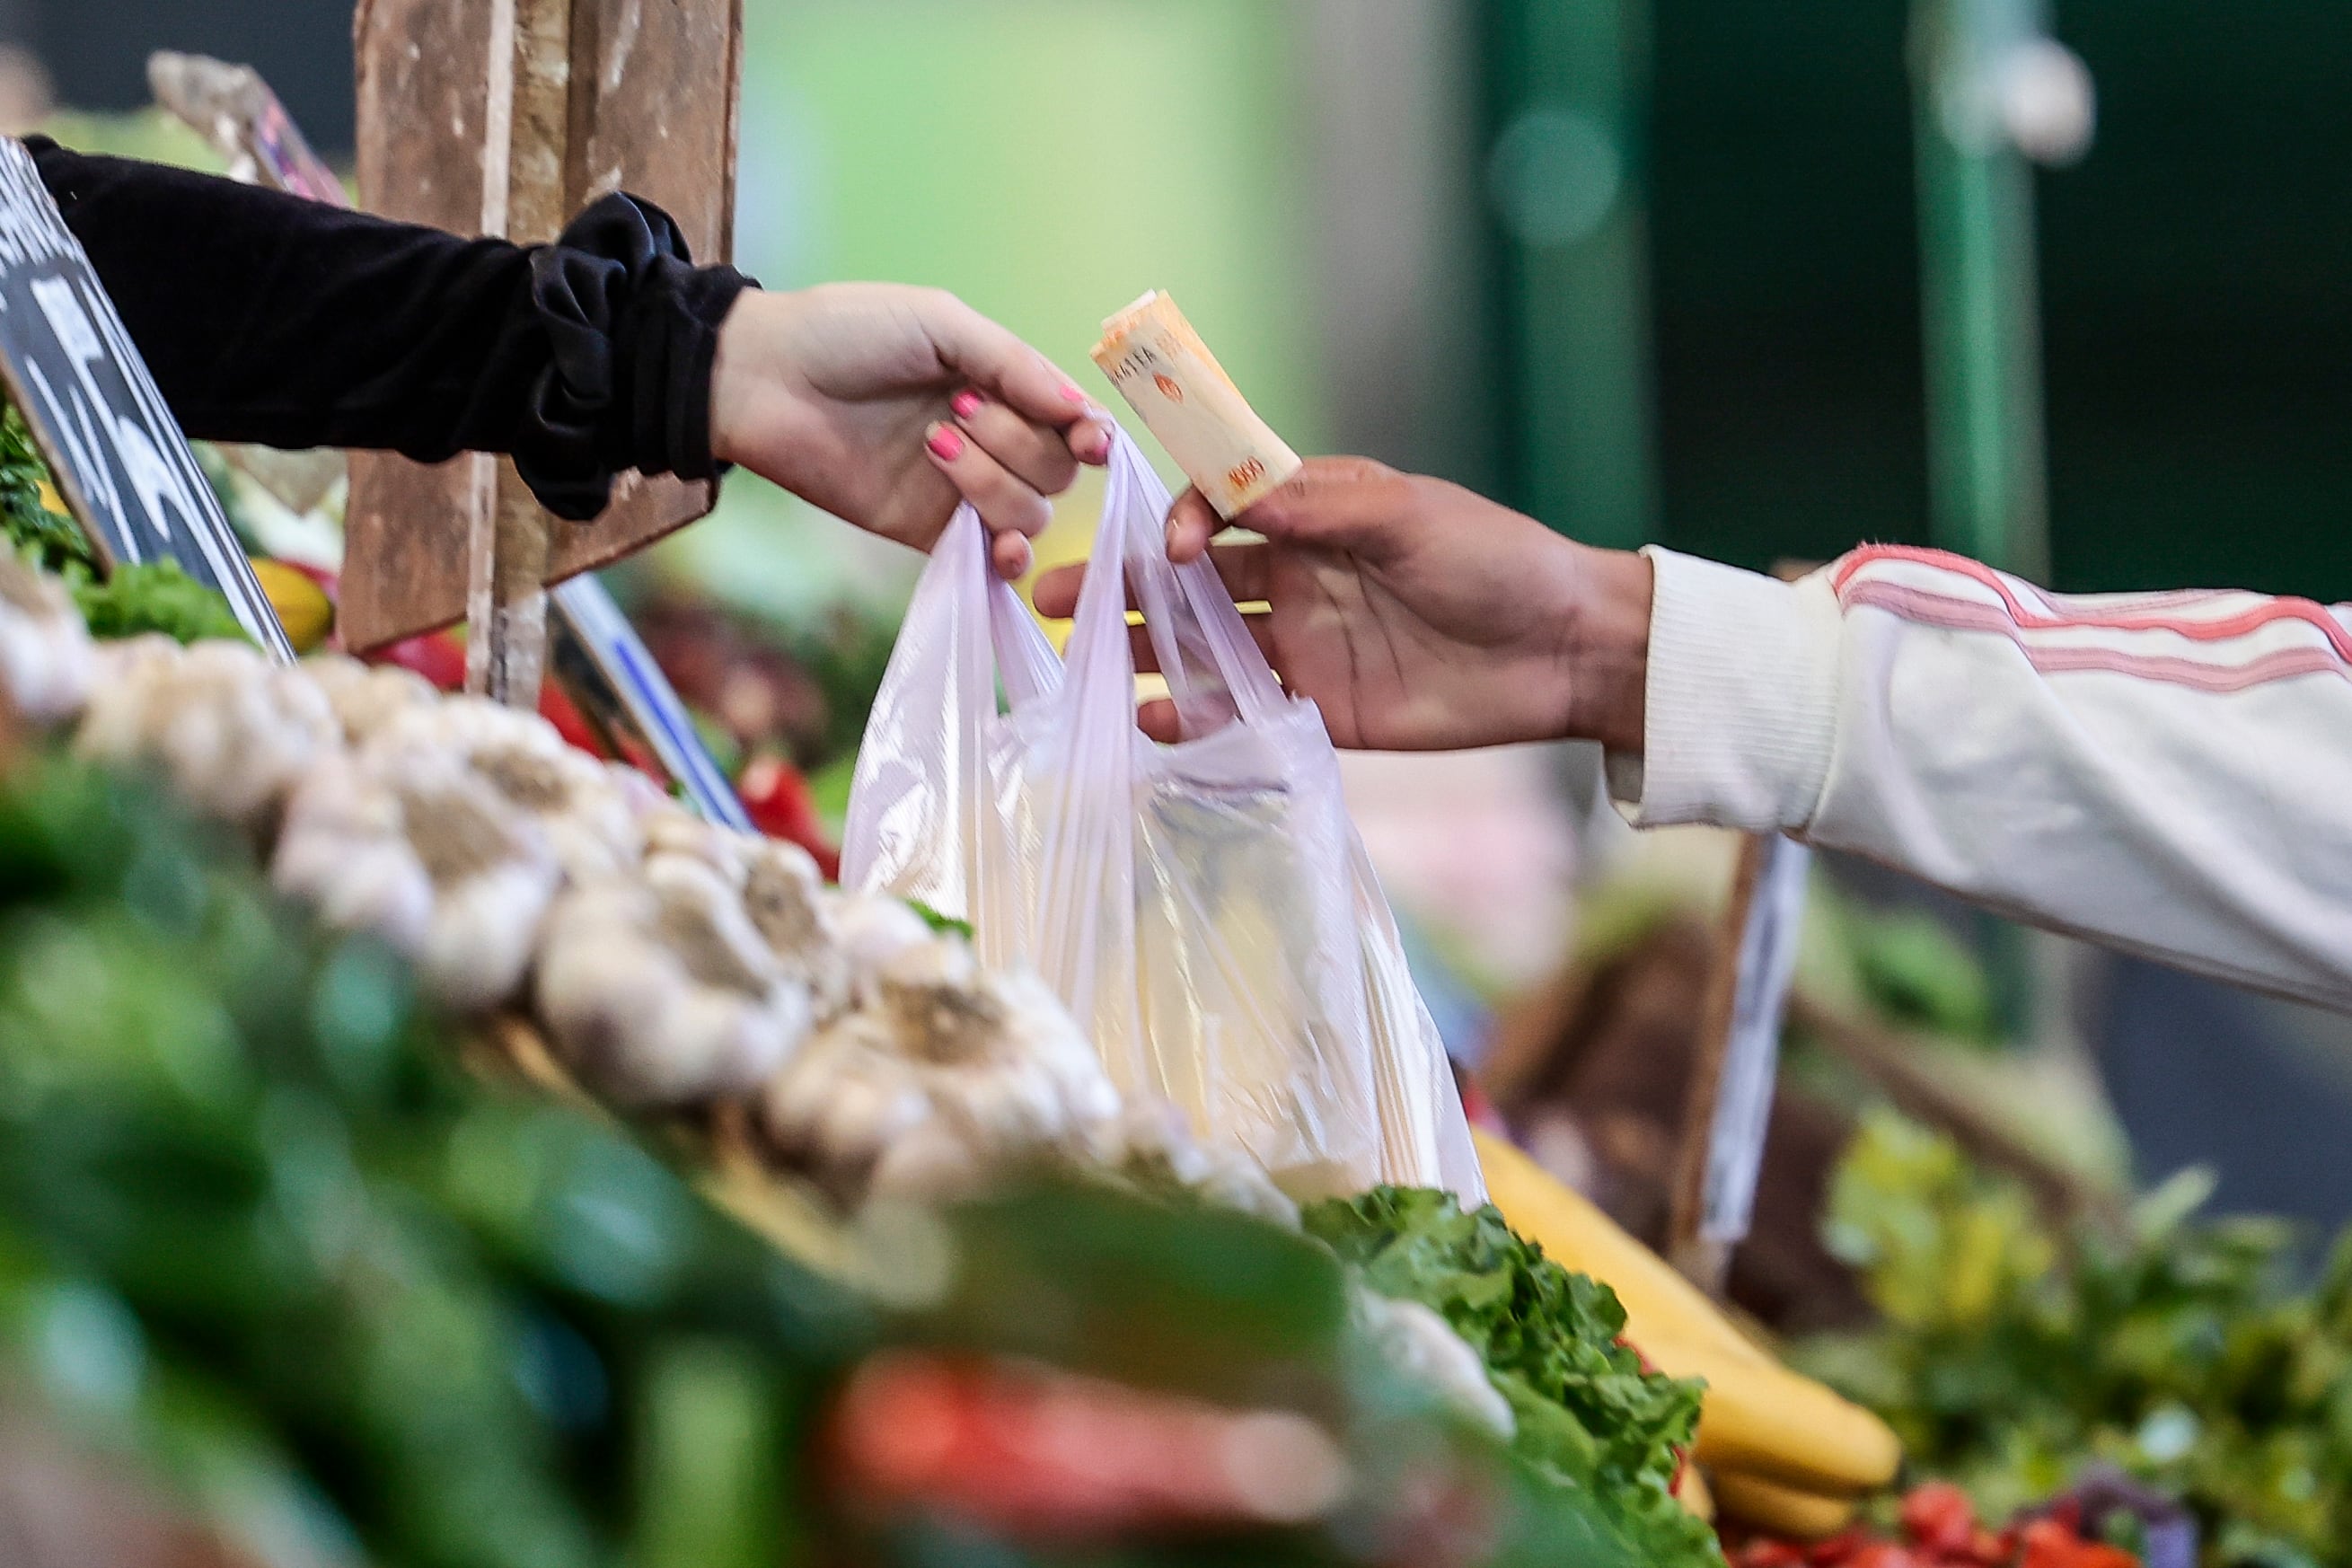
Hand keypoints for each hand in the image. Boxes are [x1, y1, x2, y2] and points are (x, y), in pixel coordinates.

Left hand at [709, 284, 1112, 576]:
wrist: (763, 379)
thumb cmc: (847, 333)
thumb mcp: (940, 324)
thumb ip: (1014, 365)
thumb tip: (1083, 413)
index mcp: (999, 384)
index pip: (1071, 423)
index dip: (1089, 435)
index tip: (1088, 440)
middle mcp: (990, 440)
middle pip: (1056, 471)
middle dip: (1018, 443)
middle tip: (956, 411)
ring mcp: (960, 490)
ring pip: (1029, 513)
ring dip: (994, 482)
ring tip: (934, 444)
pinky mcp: (927, 533)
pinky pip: (990, 560)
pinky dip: (1006, 558)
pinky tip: (996, 546)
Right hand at [1032, 457, 1653, 751]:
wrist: (1566, 650)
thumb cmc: (1495, 560)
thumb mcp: (1407, 514)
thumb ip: (1315, 507)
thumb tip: (1230, 497)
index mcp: (1313, 515)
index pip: (1216, 510)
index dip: (1177, 523)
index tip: (1165, 548)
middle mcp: (1296, 577)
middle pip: (1190, 581)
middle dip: (1122, 585)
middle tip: (1049, 594)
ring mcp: (1303, 646)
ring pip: (1202, 647)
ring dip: (1143, 653)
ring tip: (1084, 665)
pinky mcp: (1320, 710)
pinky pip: (1241, 714)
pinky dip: (1194, 720)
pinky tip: (1153, 725)